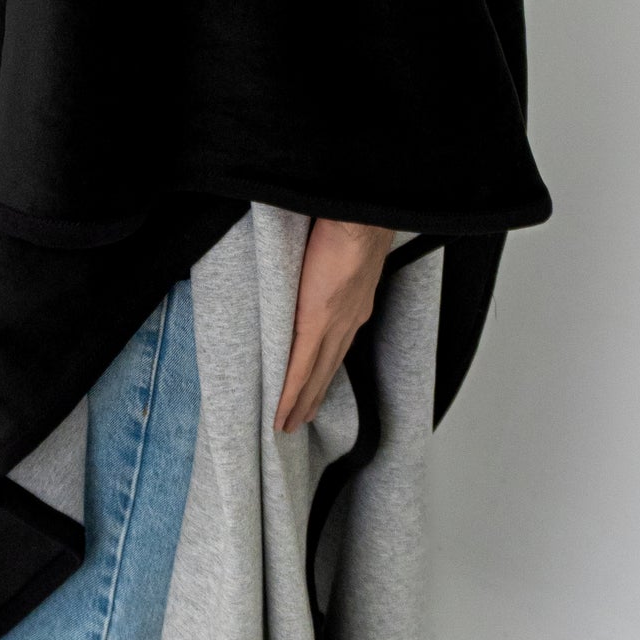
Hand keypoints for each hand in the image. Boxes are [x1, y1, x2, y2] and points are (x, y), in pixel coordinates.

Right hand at [274, 219, 394, 434]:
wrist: (358, 217)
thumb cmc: (351, 222)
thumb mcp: (347, 252)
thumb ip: (333, 266)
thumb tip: (320, 266)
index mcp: (357, 305)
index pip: (338, 348)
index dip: (326, 372)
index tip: (317, 390)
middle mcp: (349, 321)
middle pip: (328, 369)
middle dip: (315, 397)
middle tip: (300, 420)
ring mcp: (333, 324)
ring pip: (315, 374)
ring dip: (302, 401)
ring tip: (290, 422)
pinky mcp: (315, 321)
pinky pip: (299, 366)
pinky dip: (290, 392)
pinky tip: (281, 410)